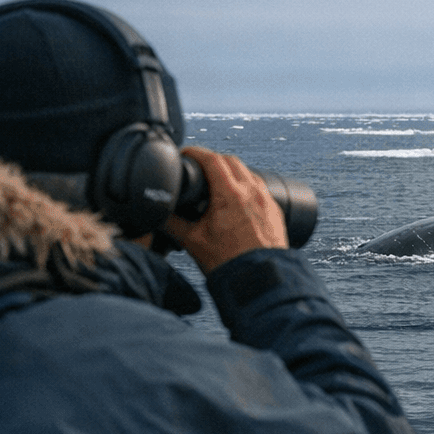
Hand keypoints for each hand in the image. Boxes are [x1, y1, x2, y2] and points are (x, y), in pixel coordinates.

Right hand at [163, 147, 286, 272]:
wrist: (260, 281)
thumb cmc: (229, 263)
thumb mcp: (191, 241)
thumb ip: (170, 222)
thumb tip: (156, 211)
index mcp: (230, 194)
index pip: (212, 159)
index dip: (195, 152)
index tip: (186, 154)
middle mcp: (252, 192)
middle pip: (231, 161)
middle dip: (213, 159)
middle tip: (199, 167)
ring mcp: (267, 201)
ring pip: (249, 173)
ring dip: (232, 172)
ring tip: (218, 183)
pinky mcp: (276, 212)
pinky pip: (261, 189)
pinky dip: (247, 186)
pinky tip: (238, 199)